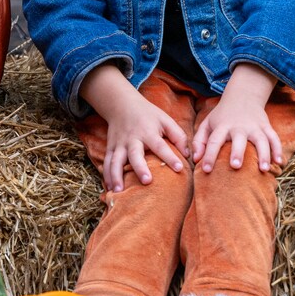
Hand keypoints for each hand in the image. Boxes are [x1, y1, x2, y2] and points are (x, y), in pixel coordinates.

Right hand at [81, 72, 187, 191]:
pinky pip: (106, 163)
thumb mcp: (165, 120)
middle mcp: (132, 138)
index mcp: (148, 131)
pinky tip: (110, 188)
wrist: (122, 104)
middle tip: (146, 181)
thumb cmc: (148, 115)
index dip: (170, 157)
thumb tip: (188, 155)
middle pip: (135, 154)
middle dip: (140, 168)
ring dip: (116, 176)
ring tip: (119, 191)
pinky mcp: (110, 148)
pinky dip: (106, 175)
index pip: (160, 145)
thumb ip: (178, 136)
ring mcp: (119, 144)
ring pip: (115, 161)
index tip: (179, 168)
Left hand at [192, 66, 284, 174]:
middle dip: (237, 152)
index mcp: (222, 126)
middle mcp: (239, 126)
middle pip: (238, 139)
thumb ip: (199, 141)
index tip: (206, 170)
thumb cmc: (222, 116)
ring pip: (261, 139)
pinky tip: (279, 162)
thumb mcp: (207, 123)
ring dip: (263, 154)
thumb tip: (195, 159)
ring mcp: (254, 126)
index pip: (214, 141)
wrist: (243, 96)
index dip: (209, 155)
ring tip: (264, 170)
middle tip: (235, 166)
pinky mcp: (266, 126)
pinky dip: (278, 149)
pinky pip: (274, 137)